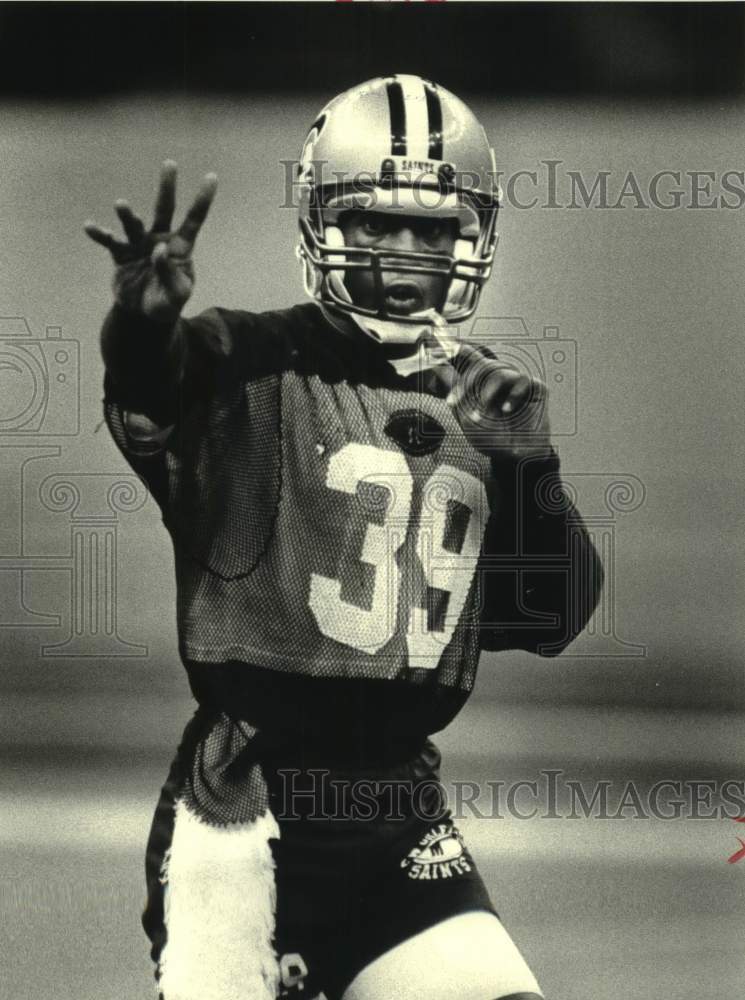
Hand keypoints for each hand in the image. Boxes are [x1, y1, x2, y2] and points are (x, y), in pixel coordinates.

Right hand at [84, 161, 216, 323]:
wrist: (143, 315)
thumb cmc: (167, 303)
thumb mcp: (177, 295)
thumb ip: (170, 273)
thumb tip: (159, 249)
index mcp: (180, 247)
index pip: (194, 220)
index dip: (202, 200)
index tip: (212, 176)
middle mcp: (159, 239)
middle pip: (165, 209)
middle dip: (167, 187)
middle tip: (170, 163)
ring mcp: (139, 245)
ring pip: (134, 224)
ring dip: (128, 215)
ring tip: (121, 205)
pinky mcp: (121, 254)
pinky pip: (109, 241)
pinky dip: (100, 234)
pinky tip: (90, 227)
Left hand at [444, 344, 552, 459]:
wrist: (514, 457)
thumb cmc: (490, 436)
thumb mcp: (463, 413)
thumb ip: (452, 385)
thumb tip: (434, 361)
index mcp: (480, 381)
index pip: (466, 355)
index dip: (452, 340)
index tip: (435, 322)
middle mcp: (499, 377)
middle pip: (481, 365)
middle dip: (465, 384)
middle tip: (454, 402)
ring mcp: (517, 382)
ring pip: (498, 372)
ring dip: (485, 394)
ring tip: (480, 414)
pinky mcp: (535, 389)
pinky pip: (521, 382)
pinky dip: (511, 398)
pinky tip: (506, 411)